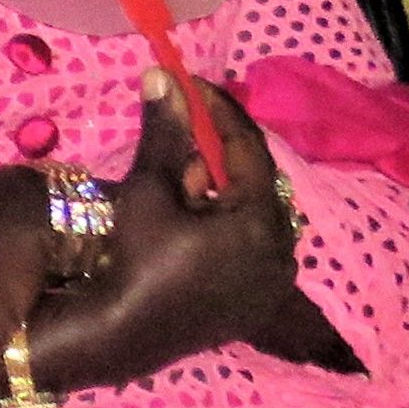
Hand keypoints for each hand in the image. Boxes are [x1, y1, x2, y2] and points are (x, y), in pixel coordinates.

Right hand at [29, 70, 331, 391]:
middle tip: (185, 127)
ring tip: (182, 175)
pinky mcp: (260, 298)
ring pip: (256, 212)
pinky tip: (194, 216)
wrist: (125, 332)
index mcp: (262, 221)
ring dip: (223, 186)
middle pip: (257, 180)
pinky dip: (228, 220)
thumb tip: (162, 74)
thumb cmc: (137, 257)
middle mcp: (283, 250)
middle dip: (220, 150)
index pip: (249, 147)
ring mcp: (275, 280)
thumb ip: (165, 133)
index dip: (219, 109)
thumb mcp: (150, 190)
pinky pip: (253, 242)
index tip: (190, 83)